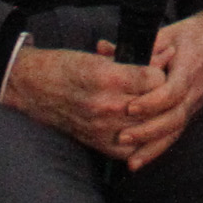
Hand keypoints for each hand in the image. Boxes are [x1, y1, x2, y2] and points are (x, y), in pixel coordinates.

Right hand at [0, 45, 155, 154]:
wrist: (34, 90)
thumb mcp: (99, 56)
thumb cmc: (65, 67)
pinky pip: (133, 148)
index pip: (154, 79)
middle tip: (158, 87)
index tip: (156, 70)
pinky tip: (141, 127)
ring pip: (148, 126)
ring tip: (153, 105)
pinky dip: (141, 139)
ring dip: (153, 116)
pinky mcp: (98, 143)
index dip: (159, 73)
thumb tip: (168, 54)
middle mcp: (106, 105)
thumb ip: (135, 58)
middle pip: (154, 104)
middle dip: (161, 94)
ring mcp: (102, 127)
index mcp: (106, 77)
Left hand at [111, 9, 202, 170]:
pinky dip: (159, 148)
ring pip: (176, 131)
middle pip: (175, 118)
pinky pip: (176, 133)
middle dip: (148, 131)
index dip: (151, 102)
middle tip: (122, 136)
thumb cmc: (191, 34)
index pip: (172, 92)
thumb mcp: (166, 33)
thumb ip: (137, 45)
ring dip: (153, 147)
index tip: (129, 107)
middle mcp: (194, 91)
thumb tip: (102, 49)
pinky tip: (141, 160)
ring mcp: (194, 103)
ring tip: (130, 161)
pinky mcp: (191, 111)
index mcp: (189, 69)